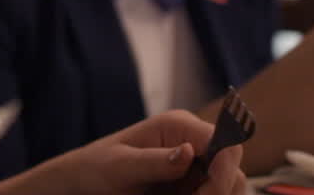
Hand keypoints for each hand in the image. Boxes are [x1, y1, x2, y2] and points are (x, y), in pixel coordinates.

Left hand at [0, 110, 245, 194]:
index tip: (210, 190)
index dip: (225, 167)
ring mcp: (194, 166)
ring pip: (228, 187)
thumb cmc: (94, 169)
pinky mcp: (191, 186)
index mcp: (179, 125)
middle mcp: (193, 142)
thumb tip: (188, 151)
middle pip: (233, 169)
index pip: (225, 142)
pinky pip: (210, 194)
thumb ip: (155, 161)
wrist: (80, 184)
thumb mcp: (120, 167)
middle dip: (219, 189)